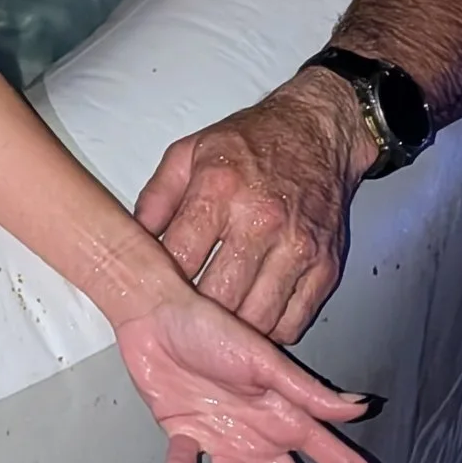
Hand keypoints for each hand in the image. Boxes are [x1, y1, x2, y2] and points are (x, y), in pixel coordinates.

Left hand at [112, 290, 414, 462]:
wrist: (156, 313)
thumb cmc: (213, 327)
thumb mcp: (262, 358)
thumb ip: (307, 391)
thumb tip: (364, 407)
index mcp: (287, 418)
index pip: (340, 462)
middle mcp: (261, 437)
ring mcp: (224, 440)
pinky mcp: (185, 435)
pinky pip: (184, 462)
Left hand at [134, 72, 370, 341]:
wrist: (317, 132)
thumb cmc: (250, 142)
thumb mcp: (188, 152)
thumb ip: (156, 196)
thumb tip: (135, 240)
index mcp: (219, 189)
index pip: (181, 256)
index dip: (164, 281)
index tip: (157, 289)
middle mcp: (260, 221)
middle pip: (218, 297)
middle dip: (196, 314)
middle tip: (185, 318)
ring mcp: (297, 248)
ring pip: (256, 319)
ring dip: (233, 330)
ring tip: (218, 325)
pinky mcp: (326, 269)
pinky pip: (294, 323)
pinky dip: (270, 330)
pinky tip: (254, 316)